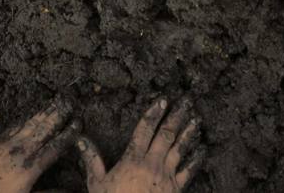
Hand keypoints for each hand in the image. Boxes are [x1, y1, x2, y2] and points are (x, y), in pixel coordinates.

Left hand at [0, 99, 79, 192]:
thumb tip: (69, 190)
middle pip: (43, 129)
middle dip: (58, 115)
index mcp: (31, 167)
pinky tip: (29, 116)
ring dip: (43, 113)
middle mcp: (21, 151)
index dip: (68, 134)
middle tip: (69, 101)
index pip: (55, 146)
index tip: (79, 122)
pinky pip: (13, 127)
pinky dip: (24, 120)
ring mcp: (7, 145)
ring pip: (30, 125)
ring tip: (55, 102)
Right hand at [77, 98, 204, 192]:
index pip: (144, 130)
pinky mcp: (176, 189)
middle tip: (186, 101)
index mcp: (132, 159)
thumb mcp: (97, 184)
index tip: (162, 99)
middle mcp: (152, 163)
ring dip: (188, 132)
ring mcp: (166, 176)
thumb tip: (80, 140)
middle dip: (176, 116)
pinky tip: (202, 150)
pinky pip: (188, 171)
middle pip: (166, 134)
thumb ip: (91, 160)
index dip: (153, 113)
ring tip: (196, 118)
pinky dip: (196, 159)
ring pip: (179, 148)